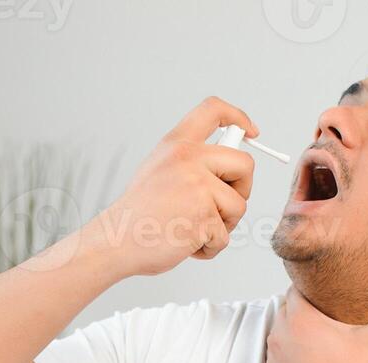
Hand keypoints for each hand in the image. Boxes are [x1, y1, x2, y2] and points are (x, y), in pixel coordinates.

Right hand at [85, 97, 258, 276]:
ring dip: (224, 224)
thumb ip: (190, 162)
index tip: (252, 132)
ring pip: (239, 205)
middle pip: (244, 164)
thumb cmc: (137, 213)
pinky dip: (209, 247)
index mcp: (176, 145)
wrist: (115, 240)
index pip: (213, 110)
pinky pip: (225, 236)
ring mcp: (198, 188)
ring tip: (195, 229)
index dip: (239, 116)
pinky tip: (186, 243)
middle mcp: (188, 160)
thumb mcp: (158, 169)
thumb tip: (227, 168)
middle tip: (224, 205)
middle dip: (243, 188)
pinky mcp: (204, 218)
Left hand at [265, 282, 367, 362]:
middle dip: (304, 308)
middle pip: (288, 309)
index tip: (326, 290)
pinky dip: (290, 352)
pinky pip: (278, 354)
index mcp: (300, 319)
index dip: (311, 287)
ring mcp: (274, 357)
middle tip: (326, 311)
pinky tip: (310, 357)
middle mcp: (280, 335)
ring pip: (280, 331)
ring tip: (318, 333)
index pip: (297, 288)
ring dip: (295, 330)